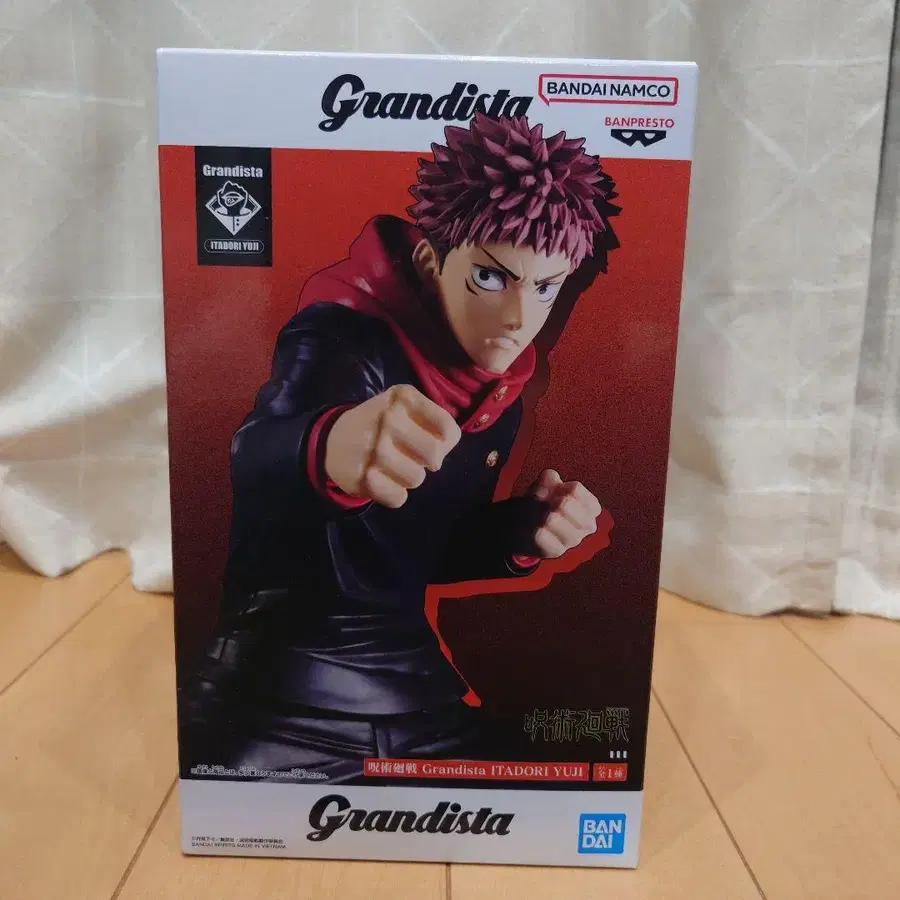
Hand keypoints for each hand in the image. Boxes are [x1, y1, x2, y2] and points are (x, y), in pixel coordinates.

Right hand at [324, 385, 461, 508]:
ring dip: (409, 478)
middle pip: (435, 455)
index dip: (445, 442)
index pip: (448, 429)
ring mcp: (373, 448)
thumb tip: (444, 450)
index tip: (431, 440)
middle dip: (429, 462)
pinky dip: (394, 494)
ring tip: (394, 467)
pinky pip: (399, 497)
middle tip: (413, 457)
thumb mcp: (404, 408)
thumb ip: (433, 421)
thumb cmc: (379, 424)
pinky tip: (382, 480)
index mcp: (403, 397)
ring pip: (417, 478)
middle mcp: (388, 418)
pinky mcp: (362, 476)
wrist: (331, 440)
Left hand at [528, 469, 602, 558]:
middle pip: (565, 503)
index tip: (555, 493)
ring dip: (538, 513)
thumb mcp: (546, 485)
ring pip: (552, 519)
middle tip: (545, 506)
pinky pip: (540, 535)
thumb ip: (549, 478)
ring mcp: (573, 540)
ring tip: (538, 517)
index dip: (558, 487)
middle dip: (549, 501)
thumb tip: (551, 478)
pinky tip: (536, 530)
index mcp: (591, 507)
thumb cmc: (544, 502)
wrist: (529, 527)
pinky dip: (534, 529)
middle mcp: (588, 525)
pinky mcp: (557, 551)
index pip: (575, 489)